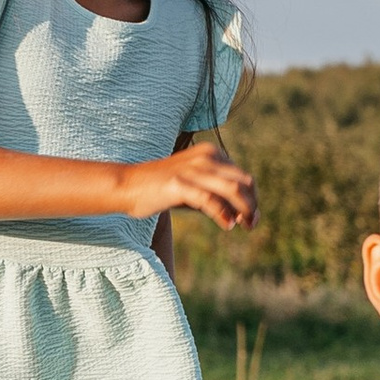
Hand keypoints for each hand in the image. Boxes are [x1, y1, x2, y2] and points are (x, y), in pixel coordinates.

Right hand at [136, 146, 255, 232]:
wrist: (127, 185)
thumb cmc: (161, 189)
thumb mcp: (194, 187)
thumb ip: (216, 196)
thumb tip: (241, 215)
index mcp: (210, 154)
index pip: (243, 176)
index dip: (251, 198)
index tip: (250, 217)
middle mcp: (205, 157)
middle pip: (244, 181)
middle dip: (252, 204)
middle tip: (251, 225)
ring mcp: (192, 169)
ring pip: (233, 189)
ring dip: (244, 209)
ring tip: (244, 226)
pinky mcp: (180, 184)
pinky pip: (211, 200)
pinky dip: (223, 215)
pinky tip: (227, 226)